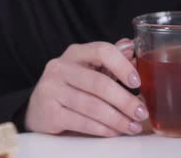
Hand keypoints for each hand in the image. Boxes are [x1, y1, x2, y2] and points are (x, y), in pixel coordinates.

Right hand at [26, 39, 147, 136]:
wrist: (38, 106)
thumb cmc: (72, 84)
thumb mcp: (90, 67)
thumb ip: (111, 58)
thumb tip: (132, 48)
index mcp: (76, 53)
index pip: (102, 51)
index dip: (123, 66)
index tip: (138, 82)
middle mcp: (60, 68)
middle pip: (100, 84)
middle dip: (125, 101)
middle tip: (142, 112)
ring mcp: (52, 90)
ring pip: (93, 106)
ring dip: (117, 119)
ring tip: (133, 126)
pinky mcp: (49, 113)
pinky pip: (82, 122)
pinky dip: (103, 129)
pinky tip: (115, 131)